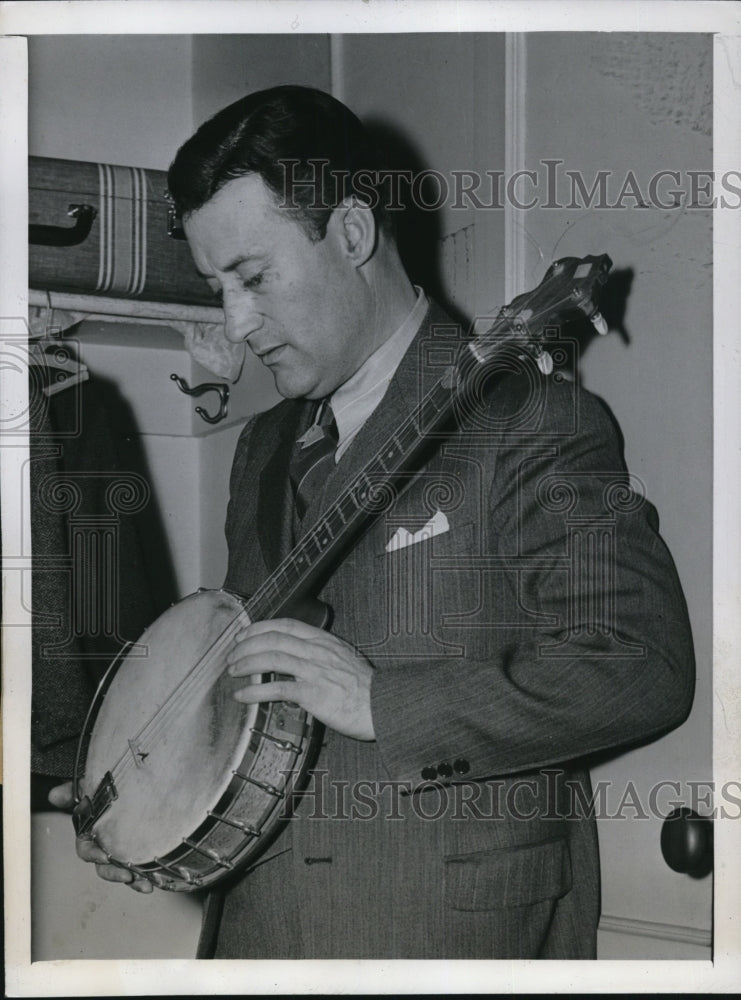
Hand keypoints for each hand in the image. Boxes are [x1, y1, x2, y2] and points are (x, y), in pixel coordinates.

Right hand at [48, 781, 152, 893]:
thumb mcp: (90, 786)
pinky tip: (156, 880)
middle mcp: (105, 845)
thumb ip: (72, 791)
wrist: (132, 783)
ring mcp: (123, 850)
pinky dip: (149, 875)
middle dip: (115, 874)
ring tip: (145, 884)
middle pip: (105, 867)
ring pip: (124, 871)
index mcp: (91, 834)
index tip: (103, 856)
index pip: (86, 849)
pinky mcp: (141, 851)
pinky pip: (143, 868)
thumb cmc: (106, 790)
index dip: (93, 854)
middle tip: (127, 875)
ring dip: (134, 881)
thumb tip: (55, 795)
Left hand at [226, 618, 375, 740]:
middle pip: (273, 639)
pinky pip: (276, 688)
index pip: (286, 625)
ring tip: (232, 671)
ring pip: (271, 658)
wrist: (383, 705)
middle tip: (232, 654)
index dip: (260, 626)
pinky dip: (255, 690)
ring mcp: (314, 671)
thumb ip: (322, 654)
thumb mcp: (344, 658)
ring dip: (246, 663)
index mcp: (324, 641)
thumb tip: (299, 656)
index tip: (244, 632)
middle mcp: (317, 651)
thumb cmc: (365, 687)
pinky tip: (242, 695)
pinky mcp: (313, 693)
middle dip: (246, 644)